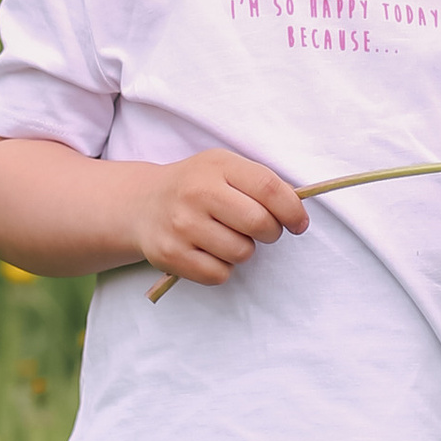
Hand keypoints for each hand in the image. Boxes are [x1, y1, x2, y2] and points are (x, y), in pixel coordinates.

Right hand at [137, 146, 309, 290]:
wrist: (141, 204)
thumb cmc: (196, 186)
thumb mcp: (224, 168)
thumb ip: (260, 183)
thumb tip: (297, 210)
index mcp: (217, 165)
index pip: (268, 188)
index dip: (292, 210)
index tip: (298, 223)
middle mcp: (197, 193)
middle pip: (259, 223)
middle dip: (270, 232)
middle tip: (261, 230)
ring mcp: (181, 225)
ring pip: (242, 252)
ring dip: (243, 250)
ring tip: (225, 237)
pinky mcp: (171, 255)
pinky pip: (219, 274)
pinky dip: (222, 268)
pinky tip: (208, 252)